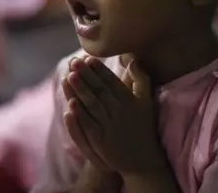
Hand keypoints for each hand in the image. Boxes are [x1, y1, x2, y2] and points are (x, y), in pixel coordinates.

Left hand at [61, 56, 165, 175]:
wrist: (142, 159)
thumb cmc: (143, 126)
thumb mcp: (147, 102)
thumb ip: (141, 80)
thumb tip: (133, 60)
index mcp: (131, 101)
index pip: (112, 82)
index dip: (100, 70)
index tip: (89, 58)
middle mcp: (120, 112)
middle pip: (100, 91)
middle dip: (86, 75)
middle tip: (74, 62)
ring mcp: (110, 126)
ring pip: (93, 105)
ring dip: (80, 90)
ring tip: (69, 76)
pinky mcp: (101, 140)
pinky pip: (88, 124)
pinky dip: (80, 113)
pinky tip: (71, 103)